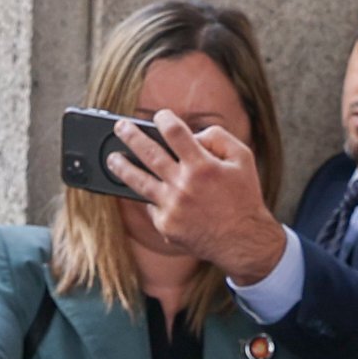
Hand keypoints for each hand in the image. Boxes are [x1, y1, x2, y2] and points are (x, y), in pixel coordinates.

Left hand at [115, 113, 290, 281]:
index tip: (159, 116)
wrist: (243, 241)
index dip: (164, 119)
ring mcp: (172, 207)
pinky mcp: (166, 225)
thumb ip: (219, 138)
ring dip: (122, 167)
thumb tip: (192, 134)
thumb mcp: (243, 159)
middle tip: (120, 127)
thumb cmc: (244, 197)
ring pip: (138, 181)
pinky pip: (152, 206)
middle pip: (149, 153)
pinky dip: (152, 197)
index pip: (174, 132)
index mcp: (203, 166)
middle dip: (131, 136)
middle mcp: (184, 185)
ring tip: (113, 158)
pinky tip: (150, 192)